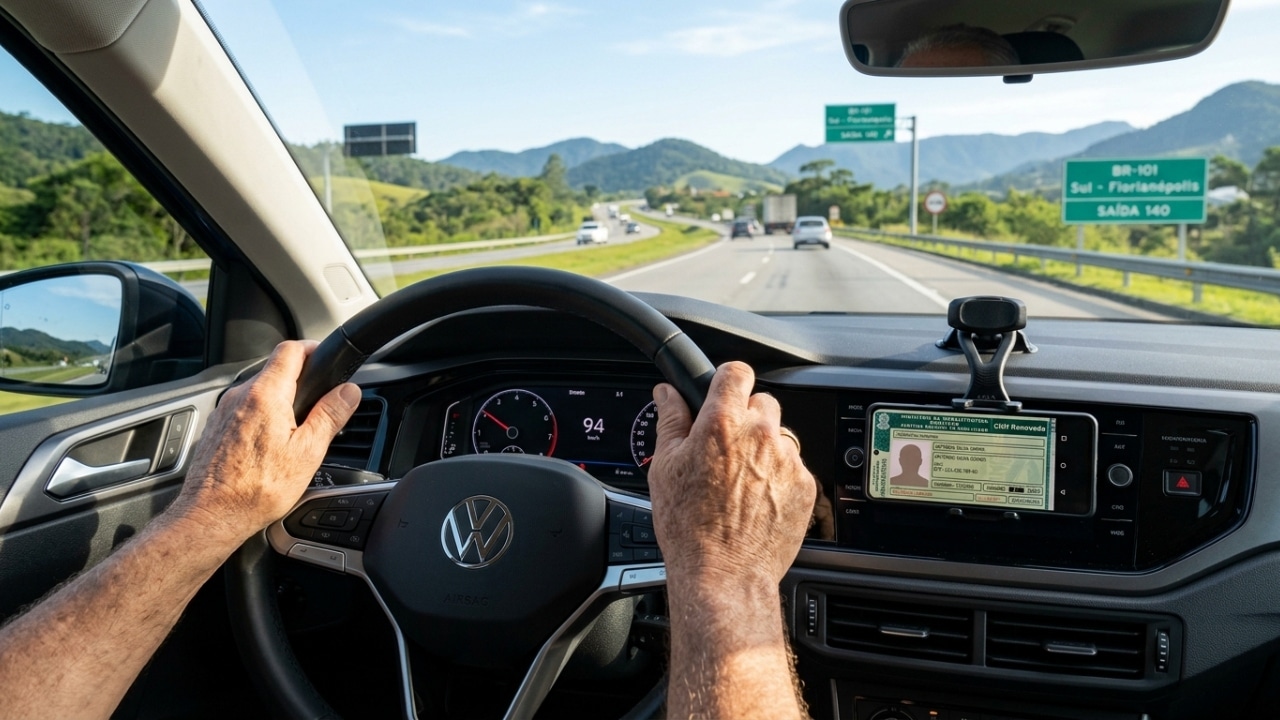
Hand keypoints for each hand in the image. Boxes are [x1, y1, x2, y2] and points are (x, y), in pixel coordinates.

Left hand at [170, 341, 359, 543]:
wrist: (212, 515)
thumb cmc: (257, 489)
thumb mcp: (308, 452)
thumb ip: (330, 415)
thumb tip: (349, 392)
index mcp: (266, 395)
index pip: (290, 350)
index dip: (311, 348)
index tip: (324, 357)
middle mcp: (240, 396)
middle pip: (274, 371)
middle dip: (299, 381)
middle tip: (318, 403)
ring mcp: (224, 411)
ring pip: (258, 393)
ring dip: (279, 402)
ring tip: (295, 431)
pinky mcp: (216, 428)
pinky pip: (243, 411)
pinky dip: (260, 418)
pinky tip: (269, 446)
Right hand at [648, 362, 815, 587]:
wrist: (724, 574)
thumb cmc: (689, 527)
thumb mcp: (665, 467)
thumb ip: (670, 421)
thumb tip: (667, 393)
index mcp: (722, 423)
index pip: (736, 372)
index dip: (726, 382)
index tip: (721, 394)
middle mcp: (760, 435)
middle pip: (761, 402)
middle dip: (745, 418)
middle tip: (725, 449)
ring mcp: (787, 460)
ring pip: (779, 436)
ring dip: (764, 448)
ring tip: (741, 480)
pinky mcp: (805, 485)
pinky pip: (793, 466)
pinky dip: (779, 476)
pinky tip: (757, 499)